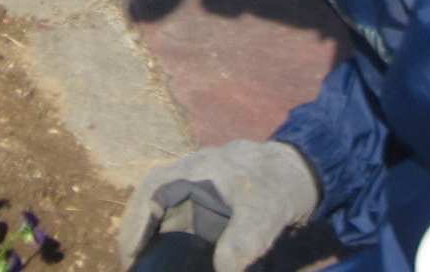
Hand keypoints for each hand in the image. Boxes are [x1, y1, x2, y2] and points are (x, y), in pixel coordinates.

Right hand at [119, 141, 319, 271]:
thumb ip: (243, 242)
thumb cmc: (280, 186)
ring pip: (162, 209)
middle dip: (135, 233)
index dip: (135, 222)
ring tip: (145, 264)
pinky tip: (171, 256)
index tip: (130, 254)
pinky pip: (178, 217)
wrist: (300, 174)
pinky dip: (168, 236)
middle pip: (150, 200)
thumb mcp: (265, 215)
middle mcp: (190, 174)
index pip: (153, 190)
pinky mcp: (206, 200)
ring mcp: (196, 185)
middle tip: (132, 265)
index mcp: (198, 169)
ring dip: (150, 236)